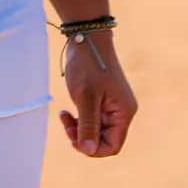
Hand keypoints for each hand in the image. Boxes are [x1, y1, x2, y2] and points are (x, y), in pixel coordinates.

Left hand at [58, 31, 137, 157]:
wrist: (86, 39)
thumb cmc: (88, 65)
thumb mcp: (86, 97)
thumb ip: (88, 124)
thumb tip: (88, 149)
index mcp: (123, 112)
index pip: (112, 145)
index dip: (93, 148)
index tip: (75, 138)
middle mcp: (121, 112)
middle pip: (103, 139)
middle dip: (83, 137)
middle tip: (66, 124)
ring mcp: (111, 106)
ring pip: (95, 130)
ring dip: (79, 129)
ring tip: (65, 116)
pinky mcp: (101, 100)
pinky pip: (91, 119)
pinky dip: (79, 119)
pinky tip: (66, 112)